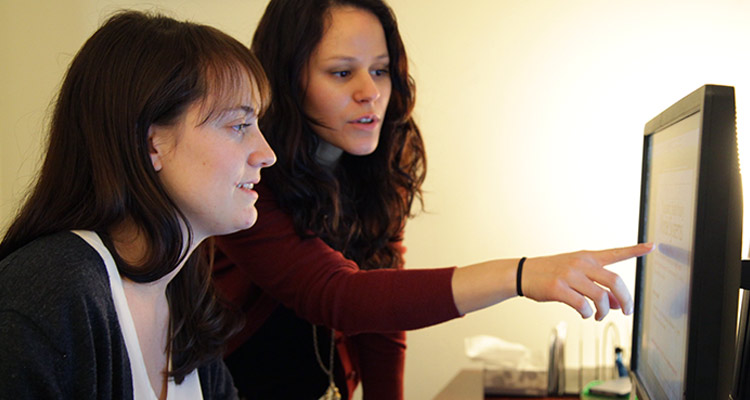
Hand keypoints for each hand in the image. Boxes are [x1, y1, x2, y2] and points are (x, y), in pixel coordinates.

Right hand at [521, 243, 652, 319]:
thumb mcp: (576, 275)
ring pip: (600, 297)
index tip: (652, 246)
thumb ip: (598, 287)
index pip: (616, 253)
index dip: (635, 250)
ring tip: (598, 315)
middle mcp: (581, 264)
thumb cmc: (551, 273)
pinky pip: (582, 305)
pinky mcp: (558, 288)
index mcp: (588, 258)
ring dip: (604, 311)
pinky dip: (586, 313)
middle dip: (625, 299)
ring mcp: (570, 275)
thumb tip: (618, 303)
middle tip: (626, 311)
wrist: (523, 273)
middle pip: (615, 281)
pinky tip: (584, 313)